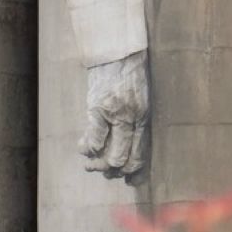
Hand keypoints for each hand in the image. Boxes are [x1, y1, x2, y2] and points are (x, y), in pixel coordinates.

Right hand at [80, 51, 148, 178]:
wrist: (117, 52)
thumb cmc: (130, 75)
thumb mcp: (141, 99)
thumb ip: (136, 121)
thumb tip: (128, 144)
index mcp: (145, 118)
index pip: (142, 154)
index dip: (135, 172)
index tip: (129, 180)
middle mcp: (133, 119)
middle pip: (126, 158)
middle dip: (115, 171)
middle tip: (107, 172)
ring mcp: (116, 114)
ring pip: (110, 153)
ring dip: (99, 164)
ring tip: (92, 165)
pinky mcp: (98, 108)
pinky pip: (95, 137)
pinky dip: (89, 148)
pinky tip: (86, 149)